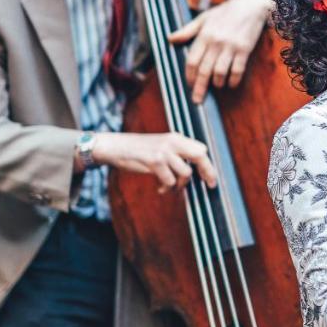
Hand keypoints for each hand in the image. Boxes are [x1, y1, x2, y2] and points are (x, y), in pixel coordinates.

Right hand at [91, 132, 216, 192]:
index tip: (211, 176)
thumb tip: (195, 169)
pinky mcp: (154, 161)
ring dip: (180, 185)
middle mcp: (172, 142)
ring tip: (171, 187)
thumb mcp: (161, 145)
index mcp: (176, 137)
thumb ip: (177, 152)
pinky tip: (160, 188)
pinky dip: (167, 188)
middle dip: (208, 172)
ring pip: (185, 173)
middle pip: (200, 156)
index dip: (208, 163)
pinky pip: (169, 181)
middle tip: (210, 185)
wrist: (116, 146)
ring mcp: (164, 151)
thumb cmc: (139, 149)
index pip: (201, 148)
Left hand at [168, 0, 272, 102]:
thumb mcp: (204, 18)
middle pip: (204, 70)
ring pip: (220, 72)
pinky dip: (233, 80)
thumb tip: (169, 39)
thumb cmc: (225, 12)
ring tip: (217, 86)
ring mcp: (231, 46)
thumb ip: (187, 31)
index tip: (189, 85)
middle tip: (197, 100)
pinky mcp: (244, 49)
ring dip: (217, 83)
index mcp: (204, 35)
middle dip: (200, 87)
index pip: (192, 60)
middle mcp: (216, 42)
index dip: (189, 75)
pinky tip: (231, 84)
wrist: (250, 5)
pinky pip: (237, 69)